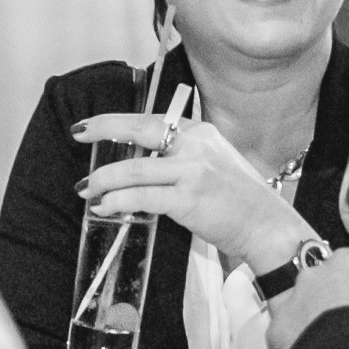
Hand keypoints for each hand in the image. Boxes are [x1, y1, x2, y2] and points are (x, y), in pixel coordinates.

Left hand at [73, 112, 308, 269]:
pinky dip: (117, 201)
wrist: (269, 228)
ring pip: (134, 168)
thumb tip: (146, 164)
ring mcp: (193, 171)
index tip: (93, 125)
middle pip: (140, 130)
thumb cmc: (244, 203)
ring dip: (103, 179)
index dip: (118, 121)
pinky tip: (105, 207)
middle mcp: (197, 146)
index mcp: (202, 134)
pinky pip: (141, 197)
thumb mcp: (218, 166)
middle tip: (78, 135)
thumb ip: (186, 158)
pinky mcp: (188, 199)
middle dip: (103, 129)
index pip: (153, 120)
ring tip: (86, 189)